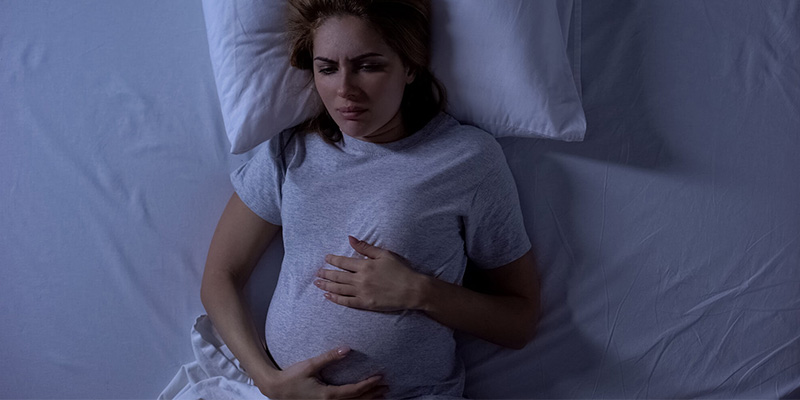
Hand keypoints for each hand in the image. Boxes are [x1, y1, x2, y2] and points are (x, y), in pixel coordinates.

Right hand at [254, 346, 386, 398]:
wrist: (276, 390)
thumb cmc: (292, 377)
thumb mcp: (310, 365)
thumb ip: (329, 357)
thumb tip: (347, 348)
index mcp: (328, 395)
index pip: (354, 391)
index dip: (369, 384)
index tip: (380, 378)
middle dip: (373, 394)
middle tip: (387, 387)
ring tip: (381, 395)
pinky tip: (363, 399)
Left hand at [316, 236, 425, 311]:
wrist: (412, 290)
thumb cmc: (400, 270)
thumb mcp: (384, 254)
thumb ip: (366, 247)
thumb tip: (350, 239)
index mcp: (365, 265)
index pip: (343, 262)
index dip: (333, 260)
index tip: (326, 258)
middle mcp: (360, 279)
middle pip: (337, 276)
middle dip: (326, 273)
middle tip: (317, 273)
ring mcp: (362, 292)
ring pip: (339, 289)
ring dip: (326, 286)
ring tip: (317, 283)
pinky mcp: (365, 304)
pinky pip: (346, 301)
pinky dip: (335, 298)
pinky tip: (328, 296)